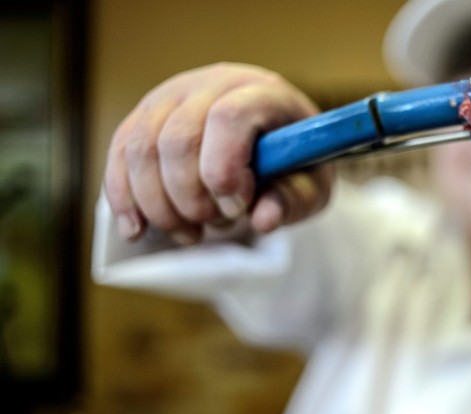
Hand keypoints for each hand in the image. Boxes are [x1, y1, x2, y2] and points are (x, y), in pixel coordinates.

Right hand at [102, 62, 333, 244]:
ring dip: (159, 205)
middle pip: (177, 139)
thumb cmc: (295, 164)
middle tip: (216, 224)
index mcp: (261, 93)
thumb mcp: (310, 186)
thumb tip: (264, 219)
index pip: (227, 118)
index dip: (225, 170)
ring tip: (191, 233)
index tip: (238, 205)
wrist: (273, 142)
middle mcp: (211, 84)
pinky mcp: (145, 116)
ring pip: (141, 150)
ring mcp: (171, 96)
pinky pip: (120, 154)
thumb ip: (293, 200)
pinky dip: (124, 197)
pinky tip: (137, 230)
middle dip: (190, 198)